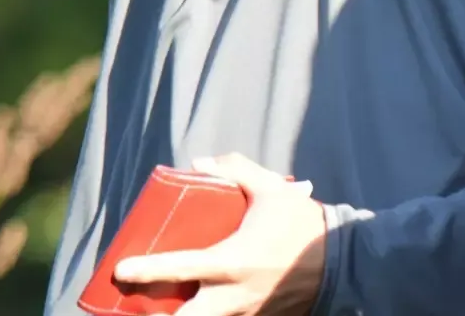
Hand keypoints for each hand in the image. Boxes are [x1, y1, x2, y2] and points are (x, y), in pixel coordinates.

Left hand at [113, 155, 328, 315]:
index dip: (146, 270)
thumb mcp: (271, 190)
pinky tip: (196, 307)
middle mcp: (233, 296)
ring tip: (156, 311)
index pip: (179, 269)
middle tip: (129, 308)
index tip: (120, 270)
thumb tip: (200, 164)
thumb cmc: (303, 224)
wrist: (344, 263)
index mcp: (231, 262)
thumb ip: (236, 170)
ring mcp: (246, 315)